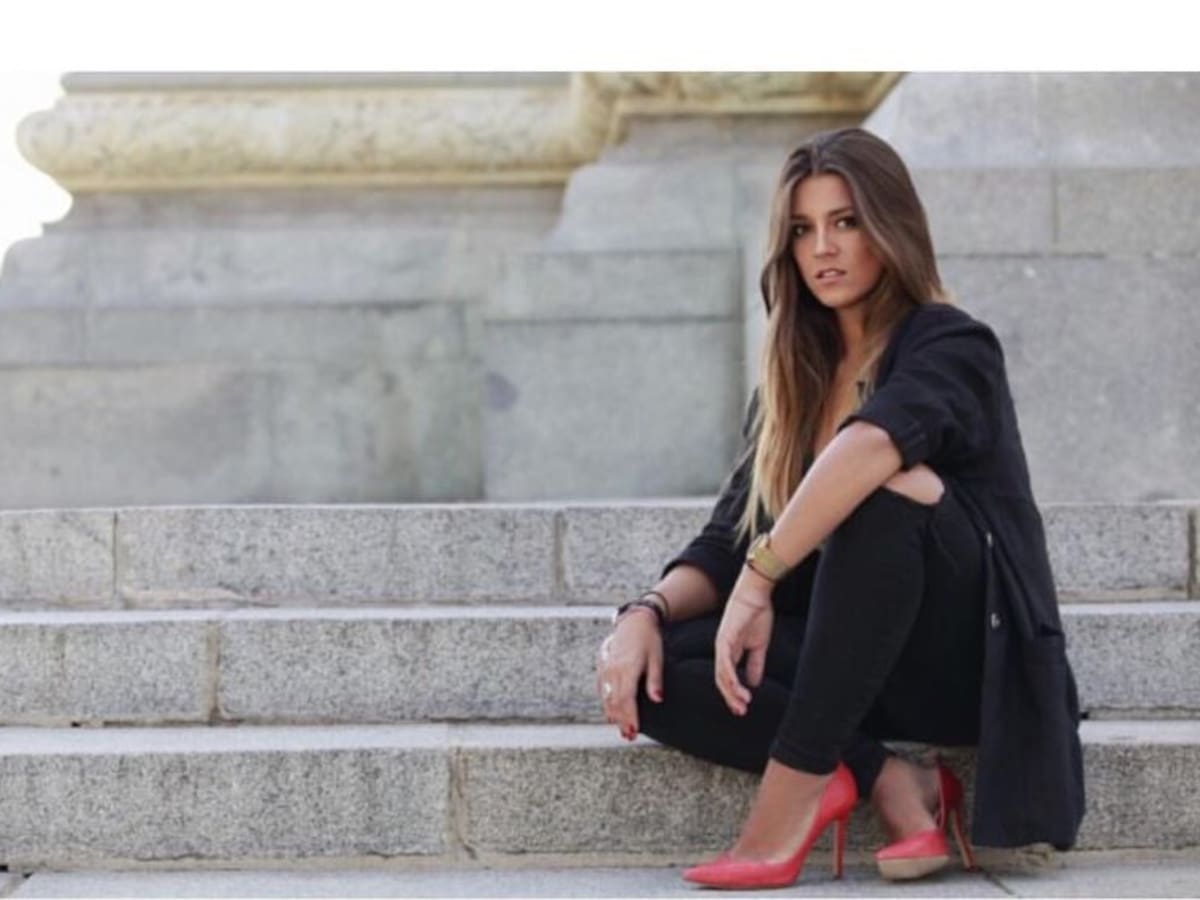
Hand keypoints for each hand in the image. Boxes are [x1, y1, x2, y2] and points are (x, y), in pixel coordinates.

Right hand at [596, 608, 663, 741]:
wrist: (634, 621)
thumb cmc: (648, 639)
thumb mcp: (657, 658)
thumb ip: (655, 680)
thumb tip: (658, 700)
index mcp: (627, 668)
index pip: (626, 699)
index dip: (630, 717)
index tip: (635, 732)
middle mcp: (613, 670)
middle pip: (615, 702)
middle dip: (622, 721)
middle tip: (629, 737)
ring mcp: (605, 669)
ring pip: (606, 698)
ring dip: (613, 715)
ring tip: (622, 731)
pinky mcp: (602, 668)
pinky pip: (602, 690)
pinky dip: (607, 704)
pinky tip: (612, 714)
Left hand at [714, 566, 774, 715]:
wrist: (756, 593)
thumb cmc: (757, 614)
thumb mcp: (759, 645)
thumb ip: (756, 663)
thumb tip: (755, 683)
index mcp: (730, 651)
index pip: (728, 677)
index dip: (734, 693)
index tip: (743, 708)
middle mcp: (722, 650)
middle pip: (722, 680)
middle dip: (731, 697)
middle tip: (741, 712)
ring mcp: (722, 645)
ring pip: (722, 675)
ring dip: (731, 692)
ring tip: (742, 704)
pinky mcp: (725, 639)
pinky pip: (725, 662)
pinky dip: (731, 677)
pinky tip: (738, 688)